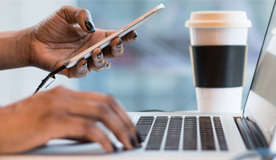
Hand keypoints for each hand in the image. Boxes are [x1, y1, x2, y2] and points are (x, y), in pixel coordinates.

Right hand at [0, 86, 139, 153]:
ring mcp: (58, 106)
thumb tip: (99, 136)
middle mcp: (65, 96)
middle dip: (125, 122)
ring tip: (128, 144)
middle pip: (107, 103)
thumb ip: (76, 126)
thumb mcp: (53, 123)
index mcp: (66, 94)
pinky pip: (86, 127)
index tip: (131, 128)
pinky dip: (102, 138)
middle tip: (135, 138)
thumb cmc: (21, 128)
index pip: (104, 98)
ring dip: (119, 129)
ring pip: (101, 112)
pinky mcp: (52, 121)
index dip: (122, 113)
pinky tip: (109, 147)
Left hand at [27, 5, 136, 77]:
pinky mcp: (73, 71)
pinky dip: (84, 68)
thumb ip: (81, 14)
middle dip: (118, 48)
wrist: (32, 41)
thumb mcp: (66, 13)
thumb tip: (91, 26)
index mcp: (96, 37)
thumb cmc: (51, 27)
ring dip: (101, 58)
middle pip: (113, 53)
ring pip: (101, 64)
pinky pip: (83, 72)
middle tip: (116, 41)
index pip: (116, 37)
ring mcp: (85, 62)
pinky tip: (82, 60)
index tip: (133, 33)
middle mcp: (93, 50)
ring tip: (96, 50)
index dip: (126, 36)